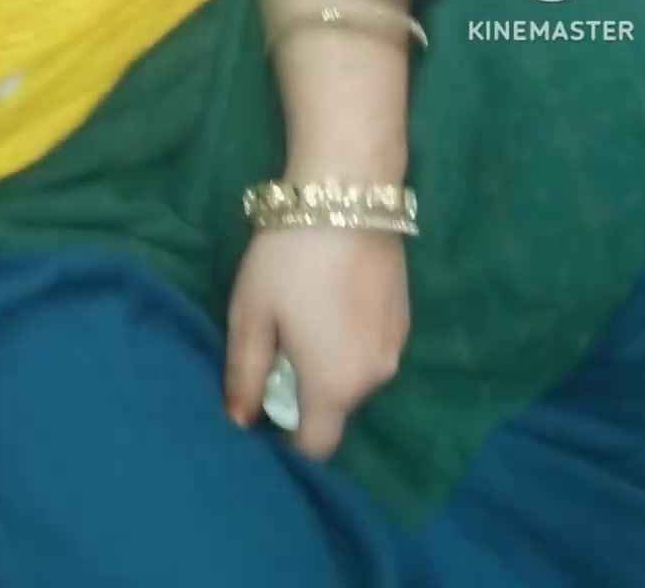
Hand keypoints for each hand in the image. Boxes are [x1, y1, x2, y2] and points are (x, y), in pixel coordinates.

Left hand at [224, 228, 408, 458]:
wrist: (347, 197)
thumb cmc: (287, 260)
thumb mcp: (251, 316)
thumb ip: (244, 374)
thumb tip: (240, 422)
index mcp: (335, 386)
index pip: (316, 447)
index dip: (286, 442)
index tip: (262, 412)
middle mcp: (375, 378)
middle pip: (334, 411)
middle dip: (302, 395)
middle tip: (272, 349)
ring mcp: (396, 348)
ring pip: (352, 379)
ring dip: (325, 366)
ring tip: (297, 320)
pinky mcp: (404, 320)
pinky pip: (368, 351)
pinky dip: (345, 343)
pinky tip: (325, 303)